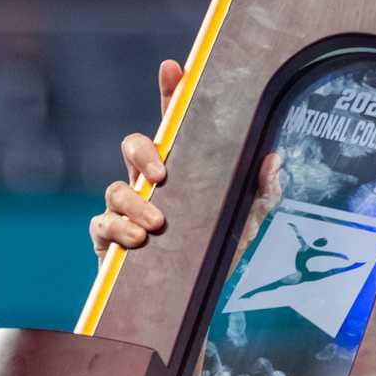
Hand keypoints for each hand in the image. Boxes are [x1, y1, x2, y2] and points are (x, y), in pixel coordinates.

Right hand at [90, 54, 278, 264]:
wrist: (198, 307)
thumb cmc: (221, 257)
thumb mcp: (250, 224)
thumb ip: (261, 192)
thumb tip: (273, 159)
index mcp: (182, 172)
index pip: (174, 127)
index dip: (171, 95)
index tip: (174, 68)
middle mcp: (149, 185)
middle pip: (134, 147)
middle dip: (142, 152)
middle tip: (161, 174)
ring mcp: (126, 211)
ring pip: (117, 188)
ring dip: (136, 203)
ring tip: (157, 224)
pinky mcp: (109, 240)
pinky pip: (102, 225)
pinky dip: (118, 229)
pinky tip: (138, 240)